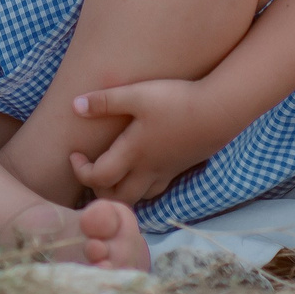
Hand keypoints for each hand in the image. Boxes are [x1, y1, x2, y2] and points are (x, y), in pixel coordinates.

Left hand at [67, 76, 232, 205]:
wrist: (219, 111)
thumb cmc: (176, 101)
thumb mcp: (137, 95)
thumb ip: (105, 101)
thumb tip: (75, 106)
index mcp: (133, 153)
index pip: (99, 178)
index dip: (80, 172)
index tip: (74, 155)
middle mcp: (148, 169)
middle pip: (118, 198)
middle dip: (98, 191)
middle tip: (91, 170)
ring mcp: (166, 171)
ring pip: (138, 197)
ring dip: (119, 193)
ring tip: (110, 173)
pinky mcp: (180, 167)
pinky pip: (156, 188)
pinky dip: (142, 188)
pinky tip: (140, 171)